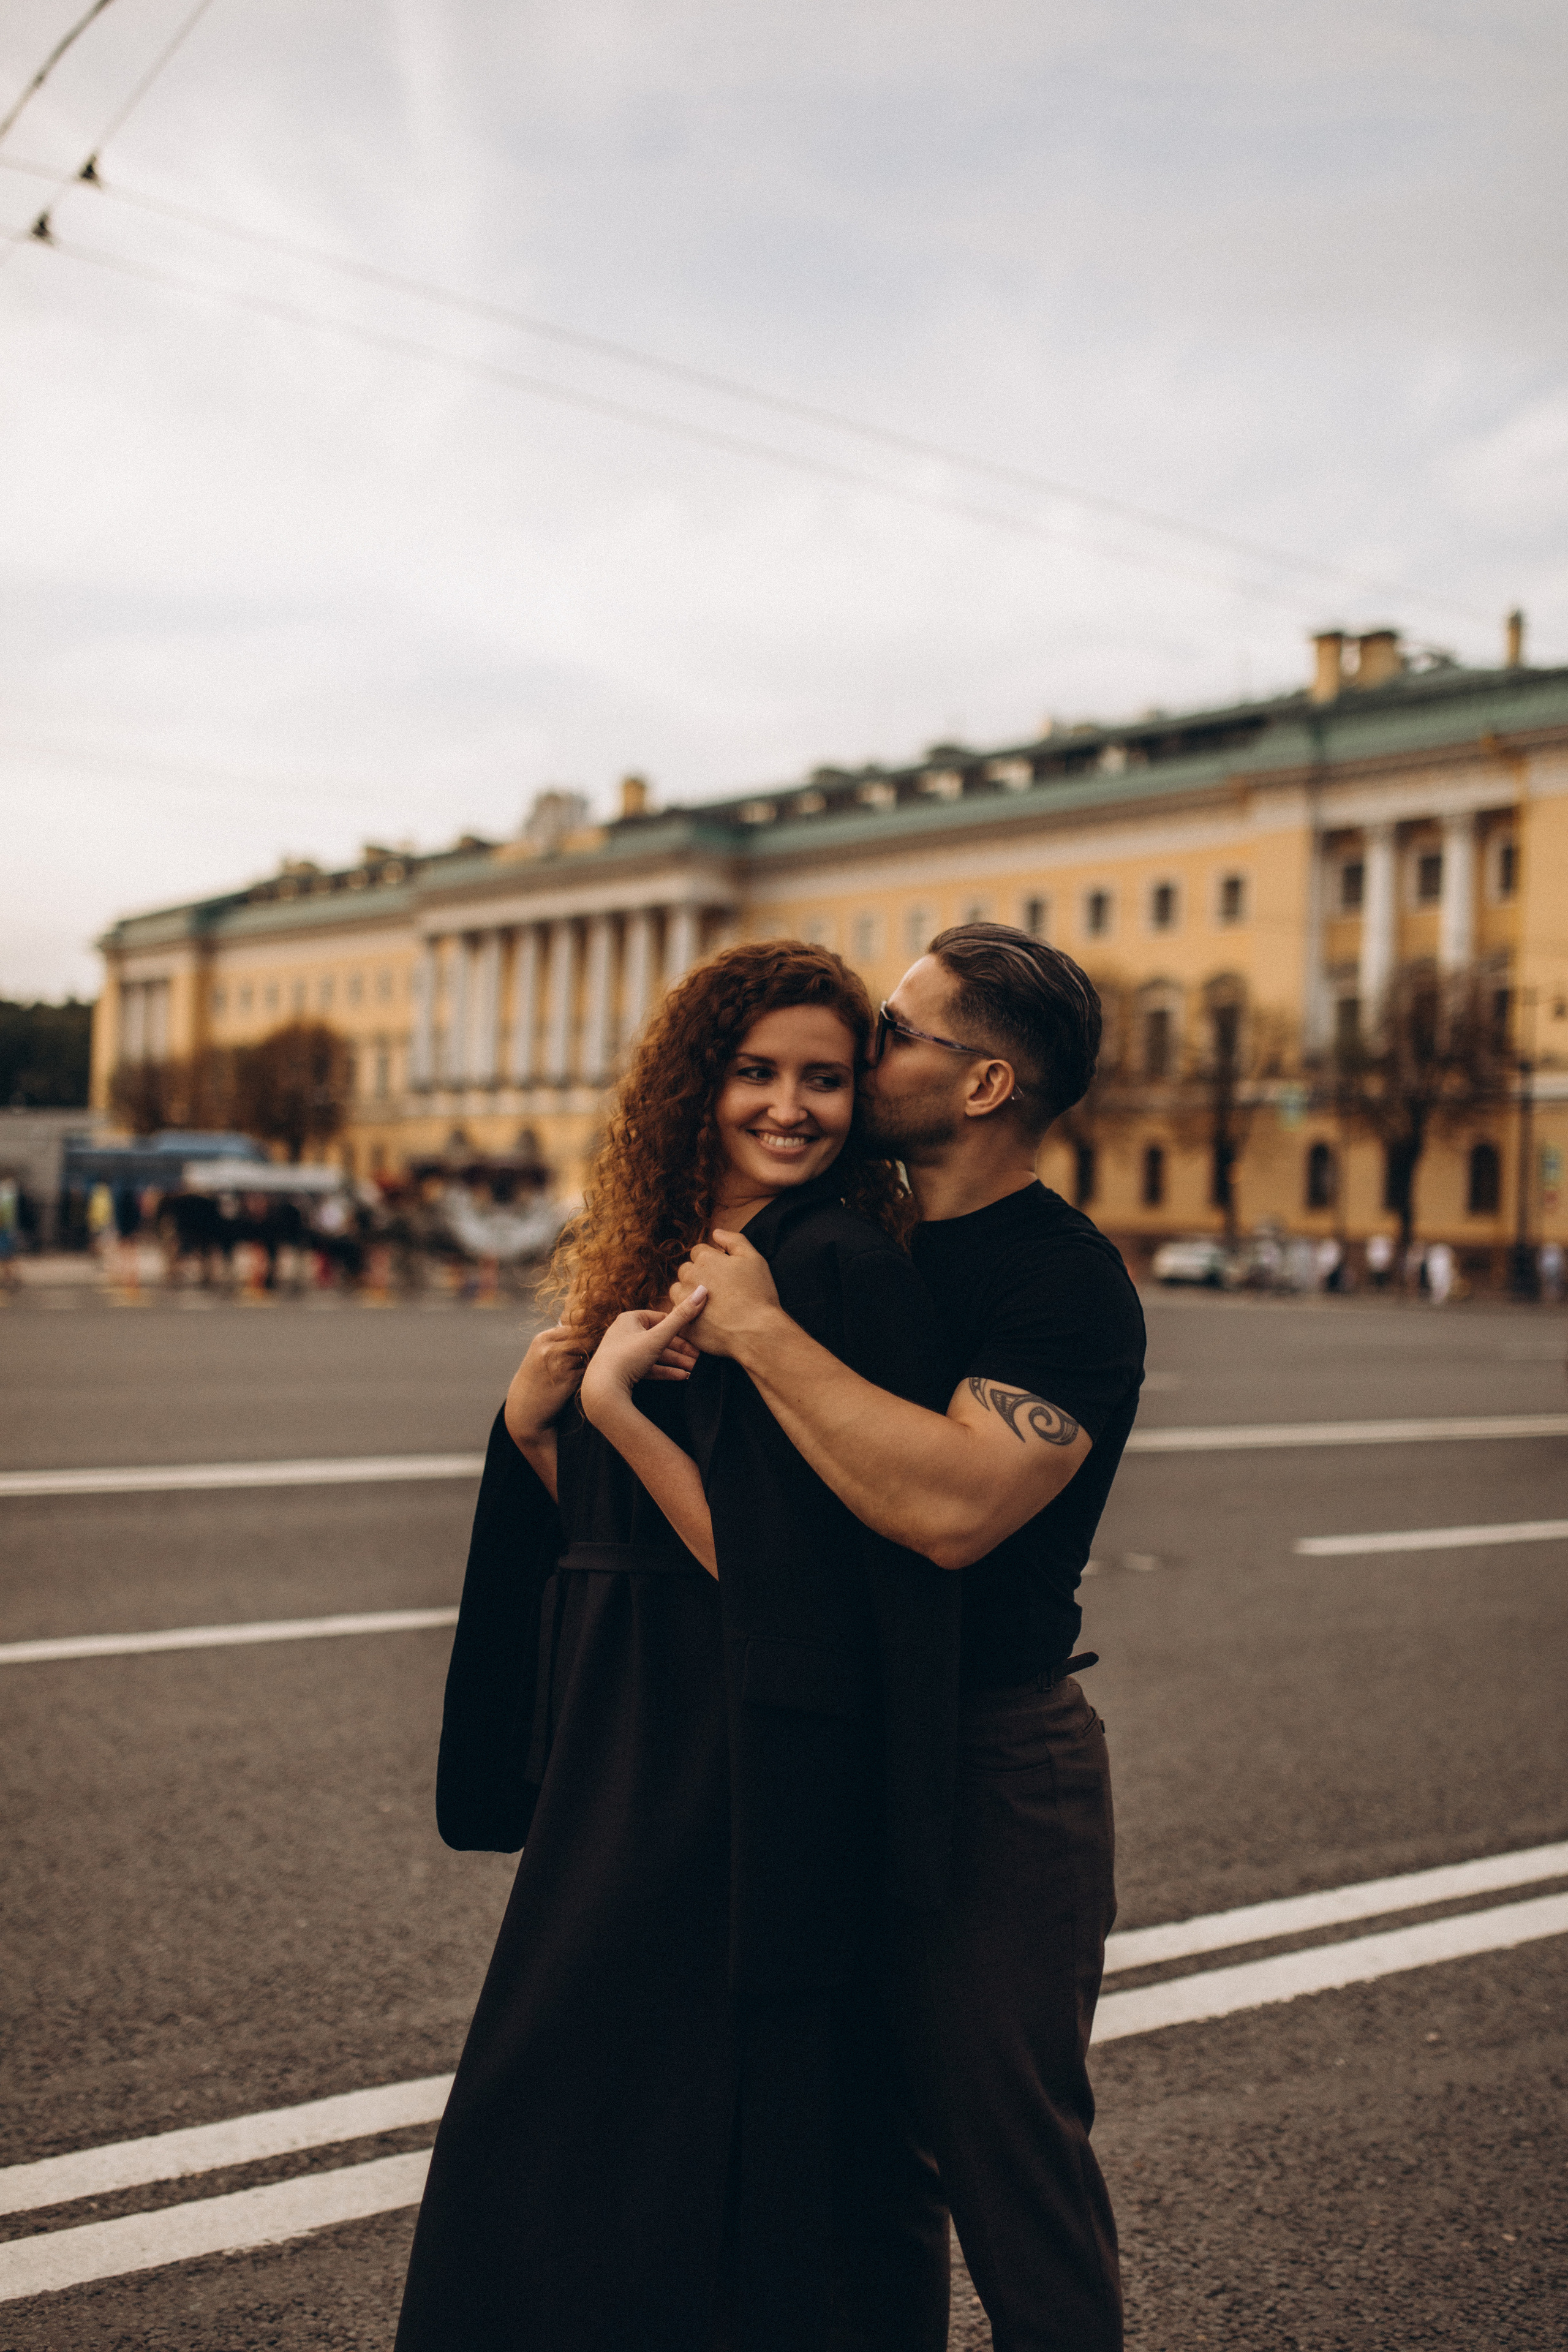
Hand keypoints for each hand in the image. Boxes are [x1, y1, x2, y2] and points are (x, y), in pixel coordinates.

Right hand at [505, 1321, 589, 1447]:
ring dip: (595, 1361)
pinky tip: (586, 1382)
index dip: (589, 1333)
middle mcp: (551, 1348)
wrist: (524, 1411)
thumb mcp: (541, 1354)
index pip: (577, 1326)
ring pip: (591, 1354)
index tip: (596, 1342)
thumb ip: (561, 1340)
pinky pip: (590, 1371)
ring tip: (591, 1371)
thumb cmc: (537, 1380)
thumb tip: (591, 1327)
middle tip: (601, 1356)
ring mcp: (560, 1364)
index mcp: (544, 1338)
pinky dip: (592, 1375)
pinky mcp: (569, 1381)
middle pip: (586, 1337)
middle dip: (596, 1345)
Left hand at [580, 1292, 708, 1428]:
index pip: (661, 1318)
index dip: (680, 1328)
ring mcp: (624, 1353)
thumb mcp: (658, 1336)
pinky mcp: (625, 1370)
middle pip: (660, 1338)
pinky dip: (665, 1371)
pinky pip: (649, 1368)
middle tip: (699, 1358)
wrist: (603, 1390)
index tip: (697, 1337)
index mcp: (630, 1319)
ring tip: (695, 1369)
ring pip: (656, 1354)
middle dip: (681, 1350)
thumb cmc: (627, 1357)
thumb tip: (703, 1290)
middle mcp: (626, 1333)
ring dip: (676, 1362)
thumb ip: (681, 1317)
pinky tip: (682, 1376)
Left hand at [669, 1230, 781, 1357]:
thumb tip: (716, 1232)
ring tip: (710, 1305)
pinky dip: (688, 1316)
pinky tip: (706, 1320)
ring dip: (688, 1295)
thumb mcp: (754, 1259)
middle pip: (686, 1270)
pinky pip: (679, 1315)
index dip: (712, 1261)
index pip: (698, 1252)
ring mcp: (683, 1301)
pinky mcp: (683, 1324)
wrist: (756, 1332)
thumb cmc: (758, 1294)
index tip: (724, 1274)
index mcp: (705, 1259)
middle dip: (698, 1276)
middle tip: (719, 1290)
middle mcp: (689, 1277)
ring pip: (677, 1292)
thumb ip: (734, 1240)